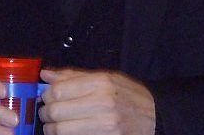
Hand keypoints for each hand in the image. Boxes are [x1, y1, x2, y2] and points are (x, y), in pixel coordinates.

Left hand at [39, 68, 155, 134]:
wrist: (157, 117)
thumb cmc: (129, 96)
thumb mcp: (105, 77)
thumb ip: (73, 76)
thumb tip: (46, 74)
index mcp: (101, 83)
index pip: (57, 91)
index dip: (46, 95)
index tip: (47, 97)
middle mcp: (104, 104)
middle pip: (56, 111)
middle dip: (46, 113)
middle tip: (48, 113)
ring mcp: (107, 126)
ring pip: (61, 131)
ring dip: (53, 129)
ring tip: (56, 125)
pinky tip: (69, 132)